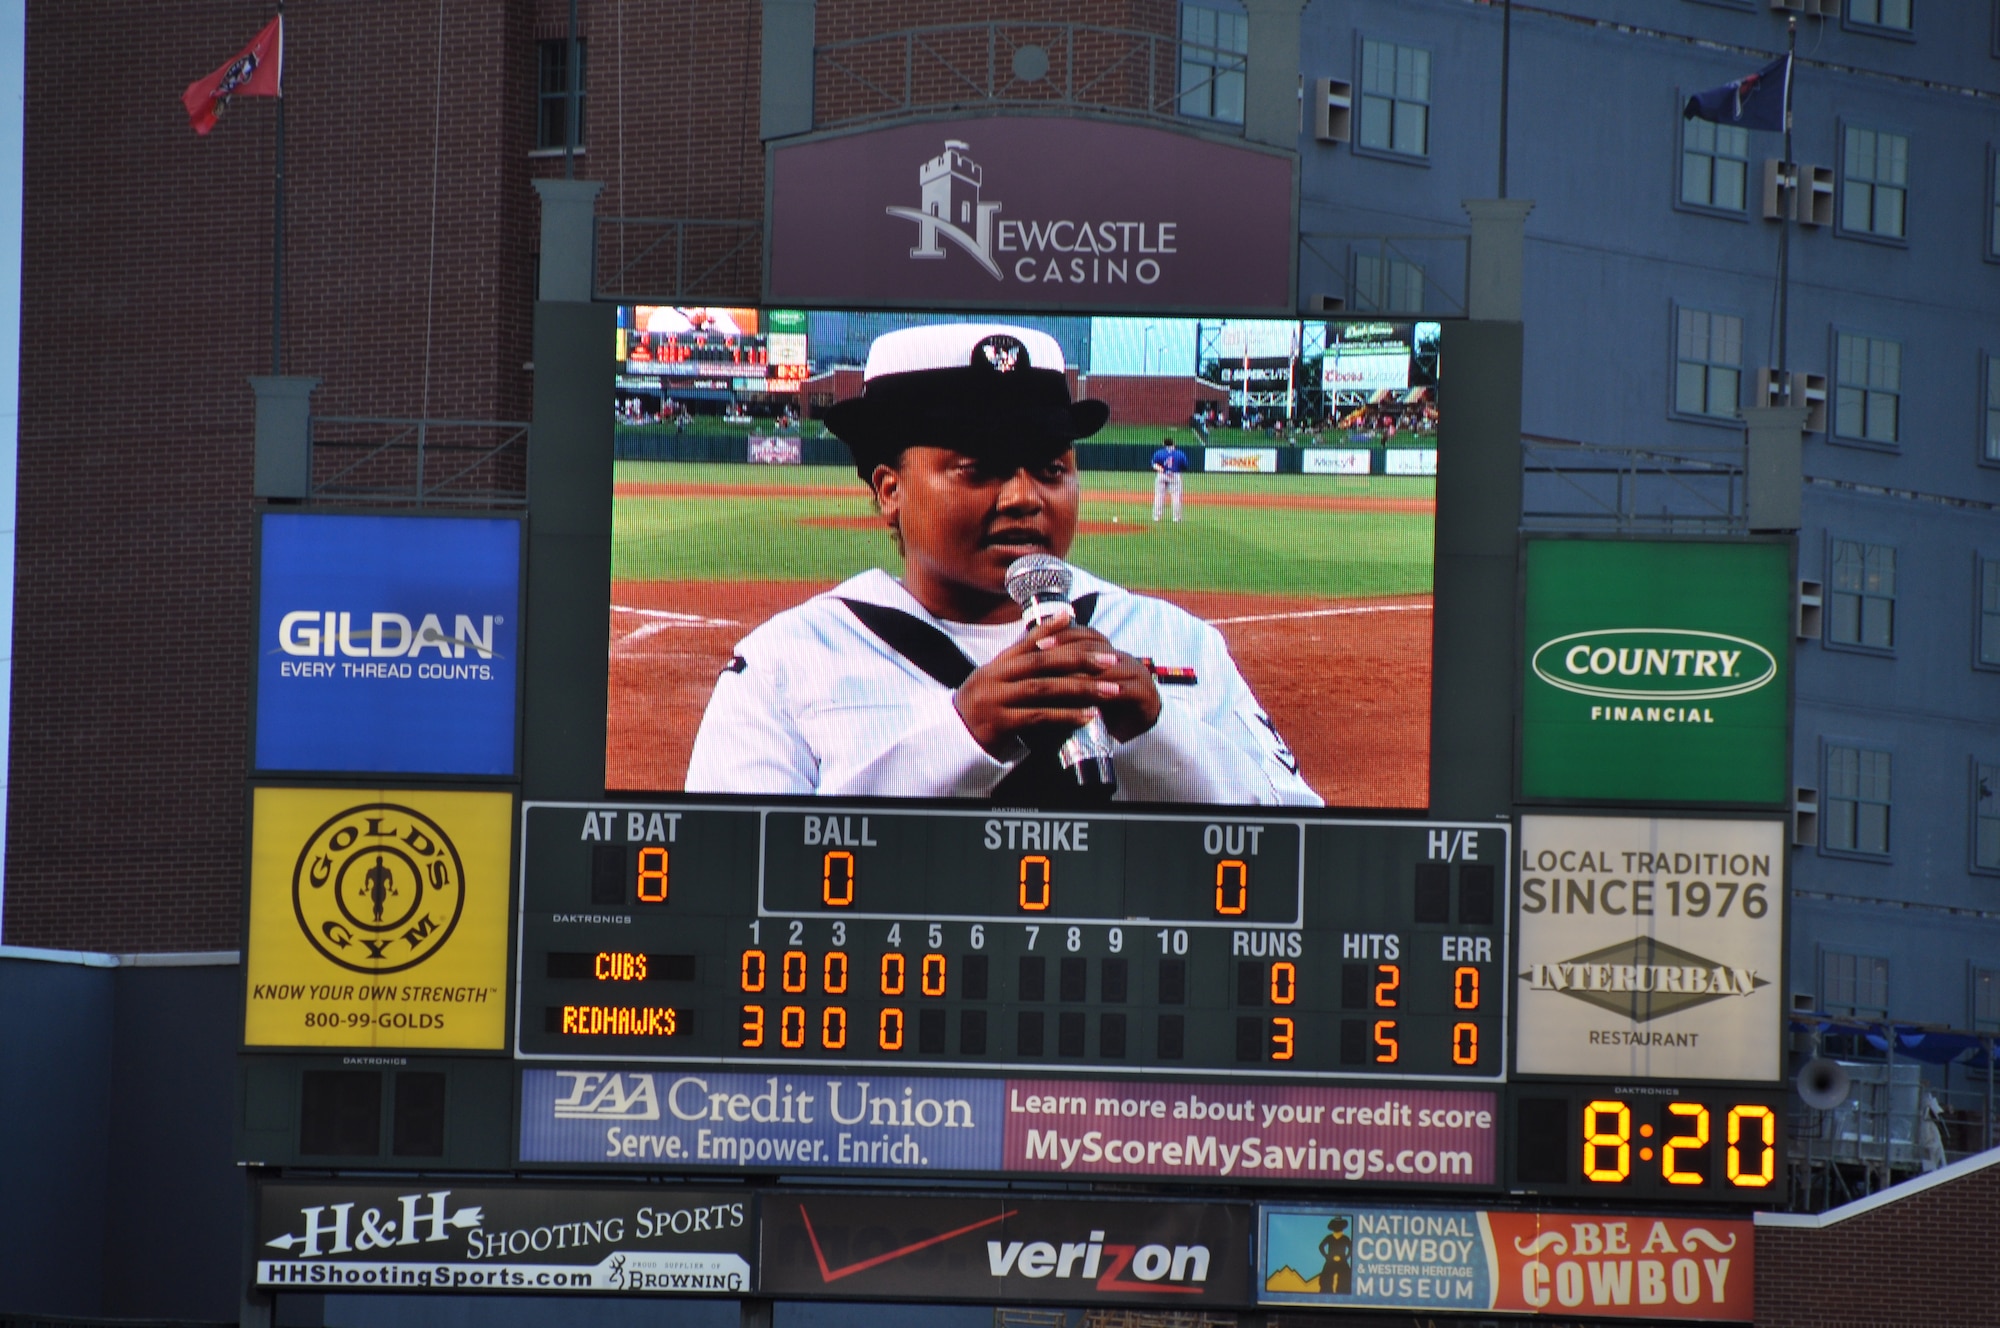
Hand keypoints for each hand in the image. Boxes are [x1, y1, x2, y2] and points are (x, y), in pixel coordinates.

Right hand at [952, 614, 1162, 757]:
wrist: (952, 737)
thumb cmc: (984, 706)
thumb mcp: (999, 678)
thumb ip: (1023, 659)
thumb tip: (1055, 631)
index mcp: (998, 664)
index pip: (1028, 641)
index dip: (1054, 629)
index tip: (1080, 623)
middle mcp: (996, 676)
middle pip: (1042, 662)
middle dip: (1080, 660)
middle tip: (1110, 661)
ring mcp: (997, 699)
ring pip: (1043, 689)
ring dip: (1080, 689)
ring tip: (1108, 691)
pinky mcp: (1000, 723)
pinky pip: (1038, 717)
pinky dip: (1066, 716)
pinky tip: (1087, 716)